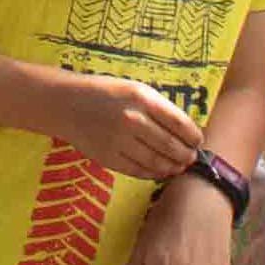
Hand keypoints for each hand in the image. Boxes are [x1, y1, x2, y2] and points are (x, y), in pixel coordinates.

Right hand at [43, 71, 206, 180]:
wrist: (67, 103)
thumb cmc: (107, 94)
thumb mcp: (136, 90)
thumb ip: (159, 108)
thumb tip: (187, 131)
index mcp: (143, 99)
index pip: (179, 123)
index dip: (193, 136)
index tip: (198, 141)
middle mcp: (132, 120)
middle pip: (170, 146)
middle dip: (185, 155)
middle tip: (191, 158)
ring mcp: (119, 141)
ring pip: (156, 162)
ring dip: (172, 167)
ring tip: (178, 166)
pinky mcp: (108, 157)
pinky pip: (137, 170)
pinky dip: (153, 173)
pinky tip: (160, 171)